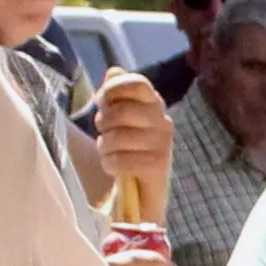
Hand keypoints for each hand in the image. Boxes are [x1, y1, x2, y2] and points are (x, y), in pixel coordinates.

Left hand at [89, 72, 174, 197]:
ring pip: (119, 137)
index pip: (138, 83)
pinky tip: (113, 167)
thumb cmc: (126, 150)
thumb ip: (115, 94)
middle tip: (104, 133)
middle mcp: (163, 121)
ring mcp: (163, 145)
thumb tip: (115, 71)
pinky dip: (111, 164)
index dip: (113, 90)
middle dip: (103, 123)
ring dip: (105, 147)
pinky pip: (123, 159)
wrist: (139, 194)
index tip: (101, 101)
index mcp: (154, 104)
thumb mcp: (116, 119)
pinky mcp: (158, 168)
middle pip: (123, 111)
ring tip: (108, 153)